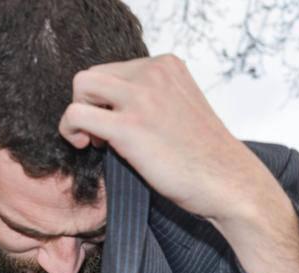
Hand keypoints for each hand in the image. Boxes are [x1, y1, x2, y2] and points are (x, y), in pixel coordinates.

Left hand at [58, 54, 261, 222]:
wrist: (228, 181)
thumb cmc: (204, 155)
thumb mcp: (180, 106)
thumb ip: (151, 95)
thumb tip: (108, 103)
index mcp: (167, 65)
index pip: (114, 69)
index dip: (108, 98)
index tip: (118, 122)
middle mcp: (153, 73)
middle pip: (93, 75)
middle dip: (90, 104)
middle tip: (103, 134)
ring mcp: (142, 97)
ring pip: (81, 86)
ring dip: (78, 114)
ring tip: (95, 140)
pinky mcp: (129, 126)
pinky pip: (76, 114)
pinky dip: (71, 129)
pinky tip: (88, 147)